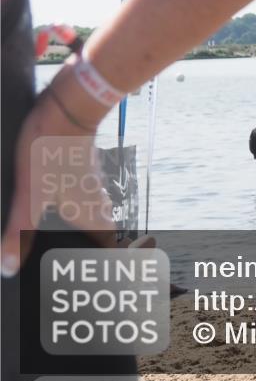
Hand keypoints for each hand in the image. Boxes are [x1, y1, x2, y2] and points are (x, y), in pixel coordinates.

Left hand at [1, 92, 115, 276]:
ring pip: (96, 211)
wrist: (70, 105)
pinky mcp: (83, 167)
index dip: (113, 261)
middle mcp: (94, 199)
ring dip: (91, 226)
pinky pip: (86, 195)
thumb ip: (19, 232)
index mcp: (87, 211)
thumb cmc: (51, 148)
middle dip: (101, 247)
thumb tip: (9, 267)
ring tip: (80, 237)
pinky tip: (63, 203)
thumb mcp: (30, 192)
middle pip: (103, 230)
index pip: (108, 245)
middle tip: (98, 260)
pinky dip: (81, 206)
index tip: (120, 274)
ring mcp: (90, 181)